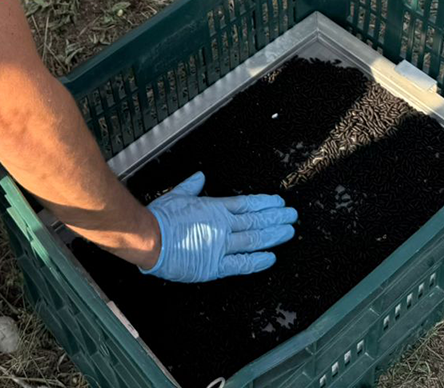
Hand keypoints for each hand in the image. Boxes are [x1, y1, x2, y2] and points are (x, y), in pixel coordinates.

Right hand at [142, 172, 297, 282]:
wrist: (150, 238)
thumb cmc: (160, 218)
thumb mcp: (176, 195)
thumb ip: (191, 186)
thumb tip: (199, 177)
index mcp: (214, 208)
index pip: (247, 204)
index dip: (265, 203)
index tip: (278, 202)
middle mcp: (222, 226)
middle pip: (256, 221)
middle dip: (276, 218)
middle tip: (292, 216)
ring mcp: (221, 246)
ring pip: (255, 240)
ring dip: (274, 236)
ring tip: (289, 232)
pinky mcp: (216, 265)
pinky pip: (242, 264)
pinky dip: (258, 261)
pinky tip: (272, 257)